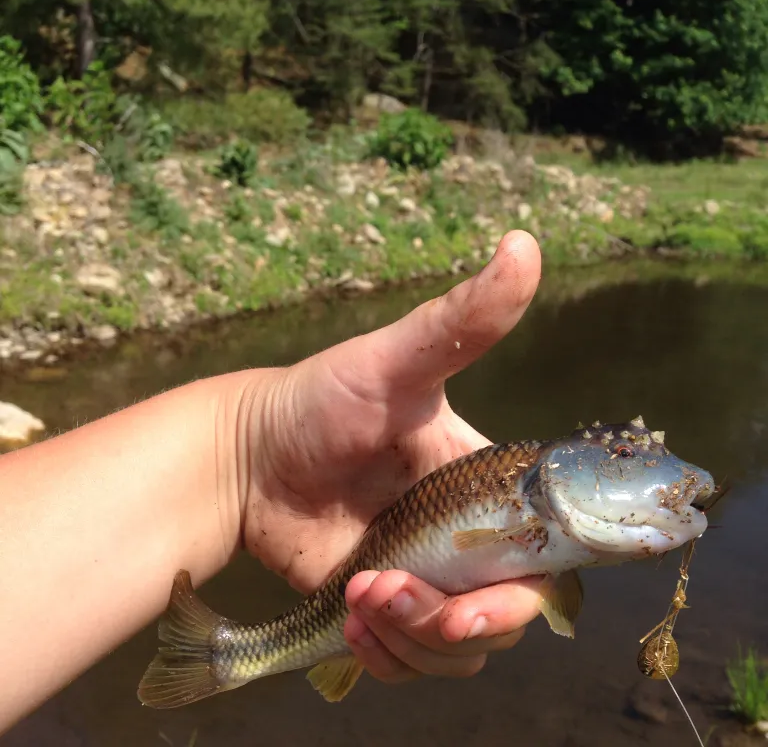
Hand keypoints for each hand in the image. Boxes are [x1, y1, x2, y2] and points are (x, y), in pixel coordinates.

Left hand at [239, 229, 543, 682]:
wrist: (248, 456)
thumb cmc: (322, 398)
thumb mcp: (395, 361)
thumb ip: (462, 318)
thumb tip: (524, 243)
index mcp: (489, 485)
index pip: (546, 554)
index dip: (530, 585)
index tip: (486, 591)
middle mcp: (468, 539)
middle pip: (508, 614)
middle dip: (463, 623)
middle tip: (398, 595)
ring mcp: (427, 580)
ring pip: (459, 648)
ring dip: (414, 640)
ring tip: (360, 597)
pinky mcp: (385, 610)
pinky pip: (413, 661)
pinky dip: (389, 656)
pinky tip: (353, 622)